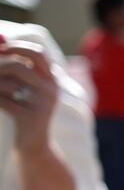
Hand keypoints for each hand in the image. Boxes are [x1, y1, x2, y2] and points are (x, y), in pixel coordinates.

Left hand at [0, 41, 58, 155]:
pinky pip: (3, 101)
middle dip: (0, 64)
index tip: (1, 49)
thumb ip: (21, 70)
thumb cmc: (26, 113)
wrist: (35, 146)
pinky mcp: (31, 117)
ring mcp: (42, 104)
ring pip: (9, 84)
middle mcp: (51, 90)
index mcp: (51, 80)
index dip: (17, 47)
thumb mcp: (28, 91)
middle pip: (21, 65)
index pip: (38, 53)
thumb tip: (1, 43)